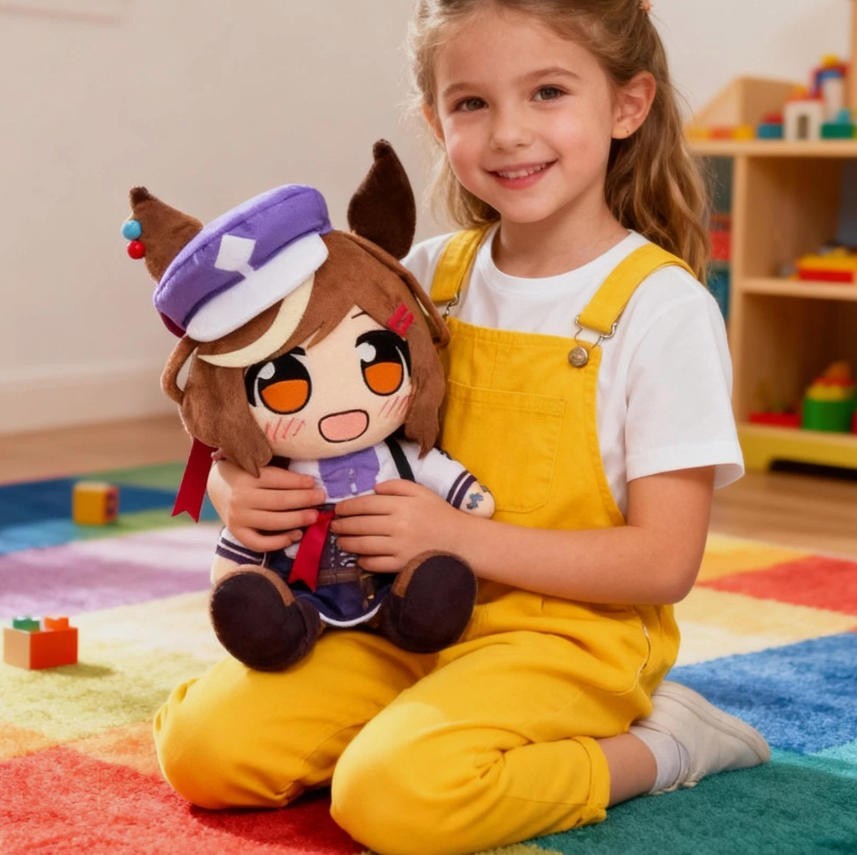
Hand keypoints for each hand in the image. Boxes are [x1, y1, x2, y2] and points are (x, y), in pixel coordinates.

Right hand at [207, 459, 324, 552]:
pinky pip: (259, 543)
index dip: (298, 482)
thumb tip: (307, 477)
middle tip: (322, 498)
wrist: (217, 485)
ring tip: (314, 516)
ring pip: (272, 522)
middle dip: (304, 500)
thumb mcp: (254, 463)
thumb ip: (275, 468)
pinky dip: (278, 542)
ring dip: (297, 520)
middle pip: (279, 501)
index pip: (277, 480)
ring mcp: (237, 518)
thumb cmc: (245, 472)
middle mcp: (240, 498)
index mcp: (246, 476)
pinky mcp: (236, 533)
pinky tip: (295, 535)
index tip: (314, 483)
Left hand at [331, 479, 466, 572]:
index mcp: (400, 505)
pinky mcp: (401, 564)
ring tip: (340, 541)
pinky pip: (375, 564)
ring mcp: (398, 547)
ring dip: (347, 543)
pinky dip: (363, 561)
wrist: (461, 540)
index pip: (365, 504)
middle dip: (342, 525)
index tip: (338, 509)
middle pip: (360, 525)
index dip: (347, 507)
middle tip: (333, 525)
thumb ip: (397, 486)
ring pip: (363, 545)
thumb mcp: (421, 492)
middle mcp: (397, 525)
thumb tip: (373, 489)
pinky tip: (359, 557)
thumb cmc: (439, 514)